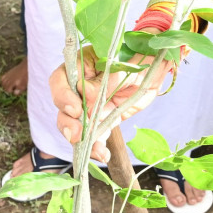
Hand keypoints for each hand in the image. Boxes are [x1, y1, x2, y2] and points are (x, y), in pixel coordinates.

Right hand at [51, 45, 175, 161]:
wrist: (153, 66)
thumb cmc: (135, 57)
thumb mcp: (122, 66)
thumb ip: (106, 80)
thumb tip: (89, 98)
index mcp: (79, 66)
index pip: (60, 80)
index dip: (62, 95)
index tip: (75, 108)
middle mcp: (79, 88)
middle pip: (63, 107)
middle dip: (68, 123)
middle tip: (76, 134)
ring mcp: (90, 105)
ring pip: (75, 125)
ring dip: (81, 140)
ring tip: (93, 150)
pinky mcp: (102, 119)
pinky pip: (94, 134)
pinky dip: (96, 146)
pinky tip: (102, 155)